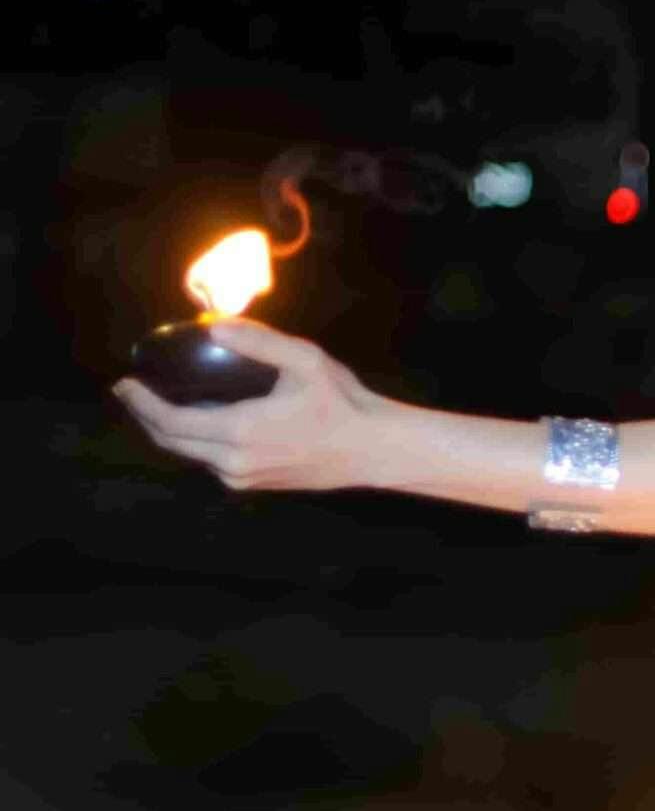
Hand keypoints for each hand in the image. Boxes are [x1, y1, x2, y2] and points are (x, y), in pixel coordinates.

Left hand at [112, 322, 385, 492]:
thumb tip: (213, 325)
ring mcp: (242, 477)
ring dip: (172, 431)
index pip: (171, 420)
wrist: (374, 450)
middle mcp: (233, 461)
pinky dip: (197, 443)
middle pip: (172, 441)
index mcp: (240, 431)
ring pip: (190, 455)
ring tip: (163, 406)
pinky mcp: (254, 485)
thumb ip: (258, 342)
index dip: (142, 403)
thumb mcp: (306, 361)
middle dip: (146, 417)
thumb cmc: (343, 404)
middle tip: (132, 393)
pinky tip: (202, 426)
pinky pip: (212, 463)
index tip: (125, 384)